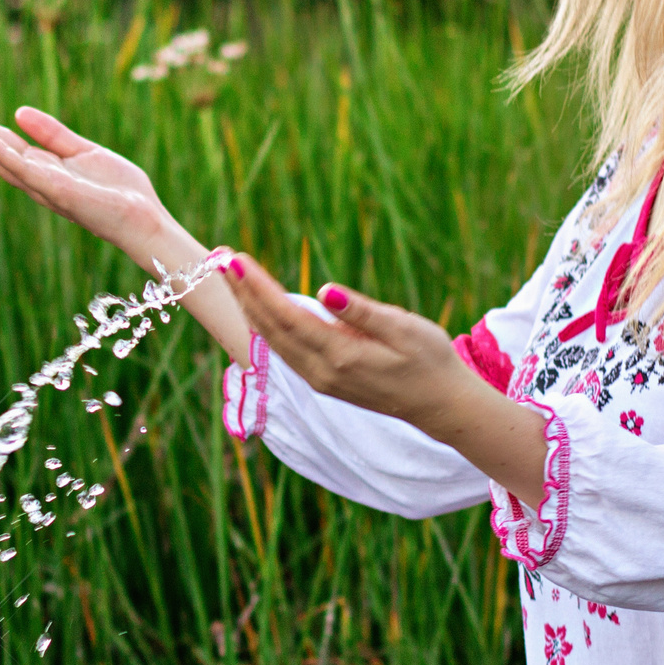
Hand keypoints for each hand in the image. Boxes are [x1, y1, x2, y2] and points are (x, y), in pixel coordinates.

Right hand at [0, 100, 253, 360]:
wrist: (145, 220)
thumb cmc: (119, 191)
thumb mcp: (84, 152)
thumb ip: (53, 134)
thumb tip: (19, 112)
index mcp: (38, 168)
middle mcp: (32, 179)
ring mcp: (42, 186)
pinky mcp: (58, 190)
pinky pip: (24, 167)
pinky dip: (1, 150)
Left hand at [219, 255, 551, 504]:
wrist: (440, 405)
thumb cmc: (429, 359)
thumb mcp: (403, 328)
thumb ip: (361, 311)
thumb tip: (325, 290)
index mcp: (339, 355)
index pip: (286, 315)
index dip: (258, 287)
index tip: (237, 260)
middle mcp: (321, 371)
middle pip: (270, 328)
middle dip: (244, 293)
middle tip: (222, 259)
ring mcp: (320, 379)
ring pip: (273, 341)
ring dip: (250, 308)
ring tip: (233, 278)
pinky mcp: (324, 381)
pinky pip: (283, 350)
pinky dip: (266, 325)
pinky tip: (258, 308)